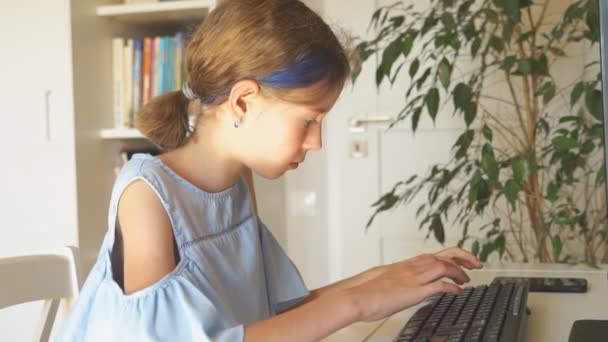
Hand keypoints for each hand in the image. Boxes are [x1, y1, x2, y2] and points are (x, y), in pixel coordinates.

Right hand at [347, 247, 481, 321]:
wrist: (354, 297)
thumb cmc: (362, 291)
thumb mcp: (381, 279)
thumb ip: (393, 278)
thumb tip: (396, 282)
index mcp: (404, 265)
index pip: (432, 255)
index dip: (450, 256)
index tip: (461, 259)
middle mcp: (411, 267)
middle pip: (443, 255)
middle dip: (463, 256)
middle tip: (477, 262)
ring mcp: (413, 278)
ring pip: (444, 266)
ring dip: (460, 271)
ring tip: (469, 278)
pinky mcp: (414, 291)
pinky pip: (439, 285)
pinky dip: (452, 287)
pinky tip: (458, 292)